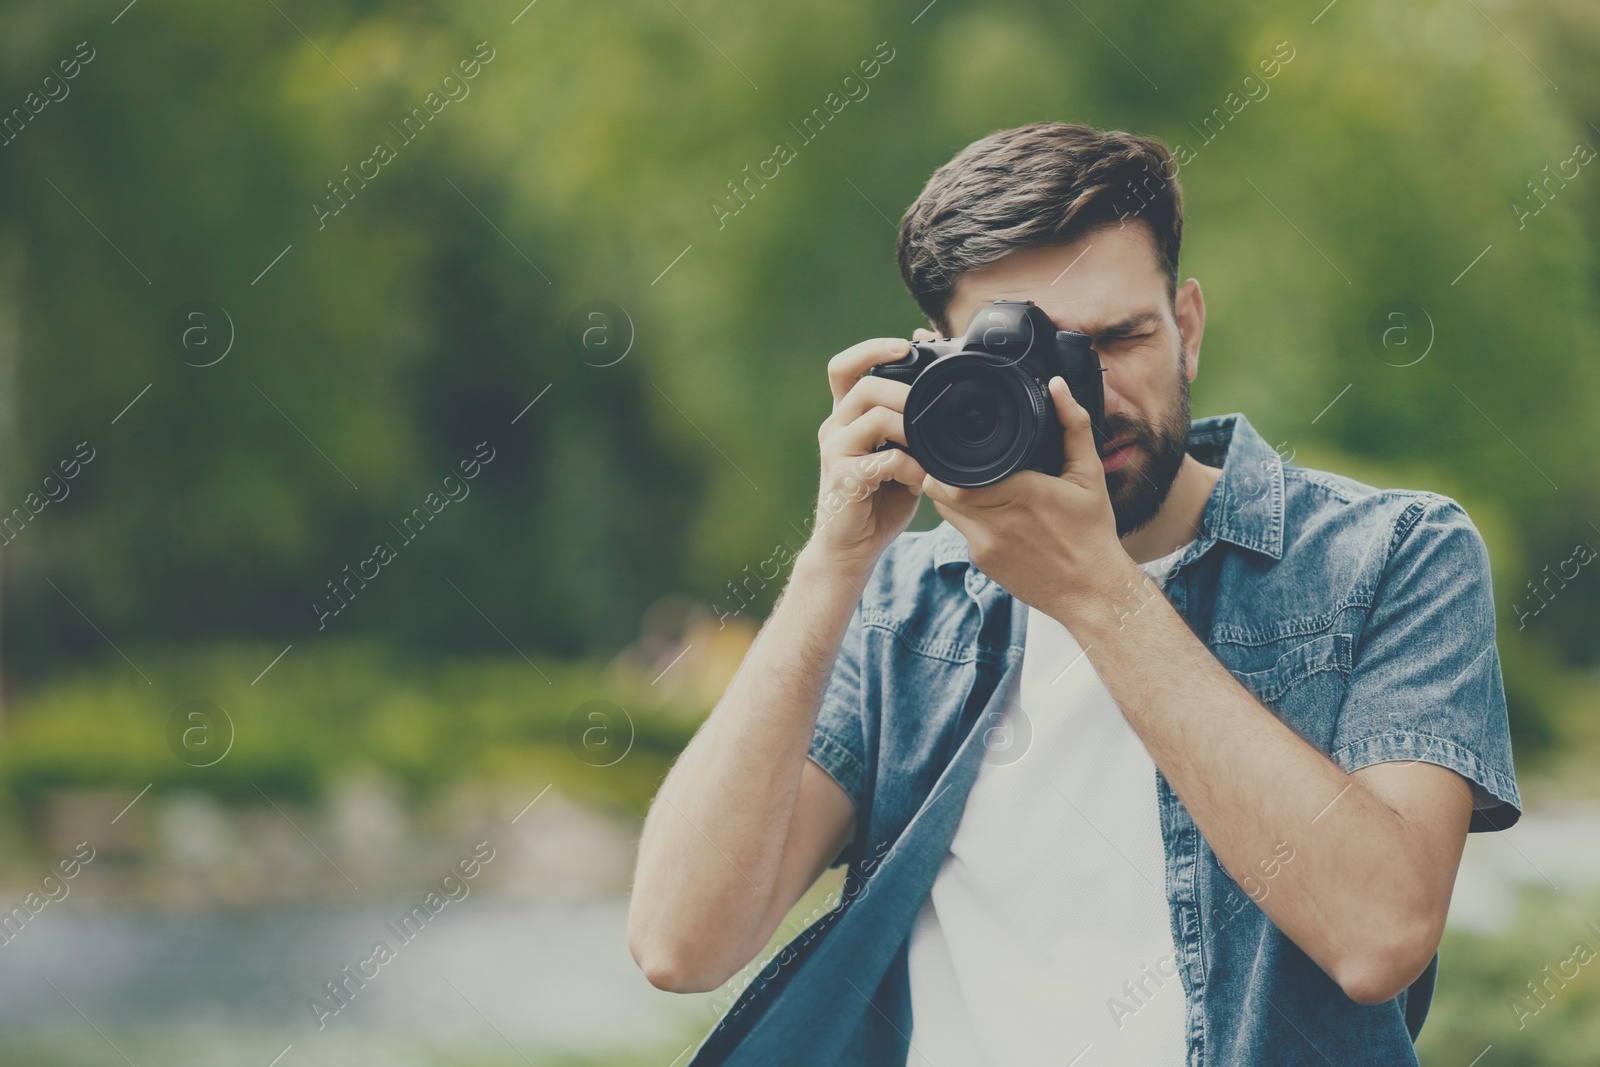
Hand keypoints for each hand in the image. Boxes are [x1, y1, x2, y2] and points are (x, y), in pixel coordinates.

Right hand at [804, 336, 930, 580]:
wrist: (849, 549)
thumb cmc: (876, 503)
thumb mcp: (898, 458)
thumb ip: (910, 431)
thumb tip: (944, 403)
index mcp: (846, 418)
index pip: (844, 367)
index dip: (872, 349)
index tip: (905, 346)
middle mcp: (835, 429)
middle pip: (864, 386)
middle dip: (904, 391)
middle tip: (929, 406)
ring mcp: (836, 453)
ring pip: (873, 416)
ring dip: (910, 426)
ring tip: (927, 445)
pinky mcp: (843, 479)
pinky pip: (883, 460)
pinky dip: (910, 466)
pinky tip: (920, 479)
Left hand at [921, 372, 1131, 617]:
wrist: (1093, 591)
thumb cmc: (1092, 533)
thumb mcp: (1089, 474)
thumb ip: (1073, 426)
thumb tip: (1059, 387)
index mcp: (1019, 493)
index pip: (953, 472)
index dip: (947, 457)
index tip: (960, 444)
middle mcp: (994, 522)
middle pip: (939, 489)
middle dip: (945, 472)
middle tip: (963, 460)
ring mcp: (984, 547)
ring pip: (945, 511)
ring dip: (953, 495)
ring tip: (977, 483)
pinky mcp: (982, 565)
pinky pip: (961, 533)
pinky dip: (968, 519)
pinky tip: (992, 512)